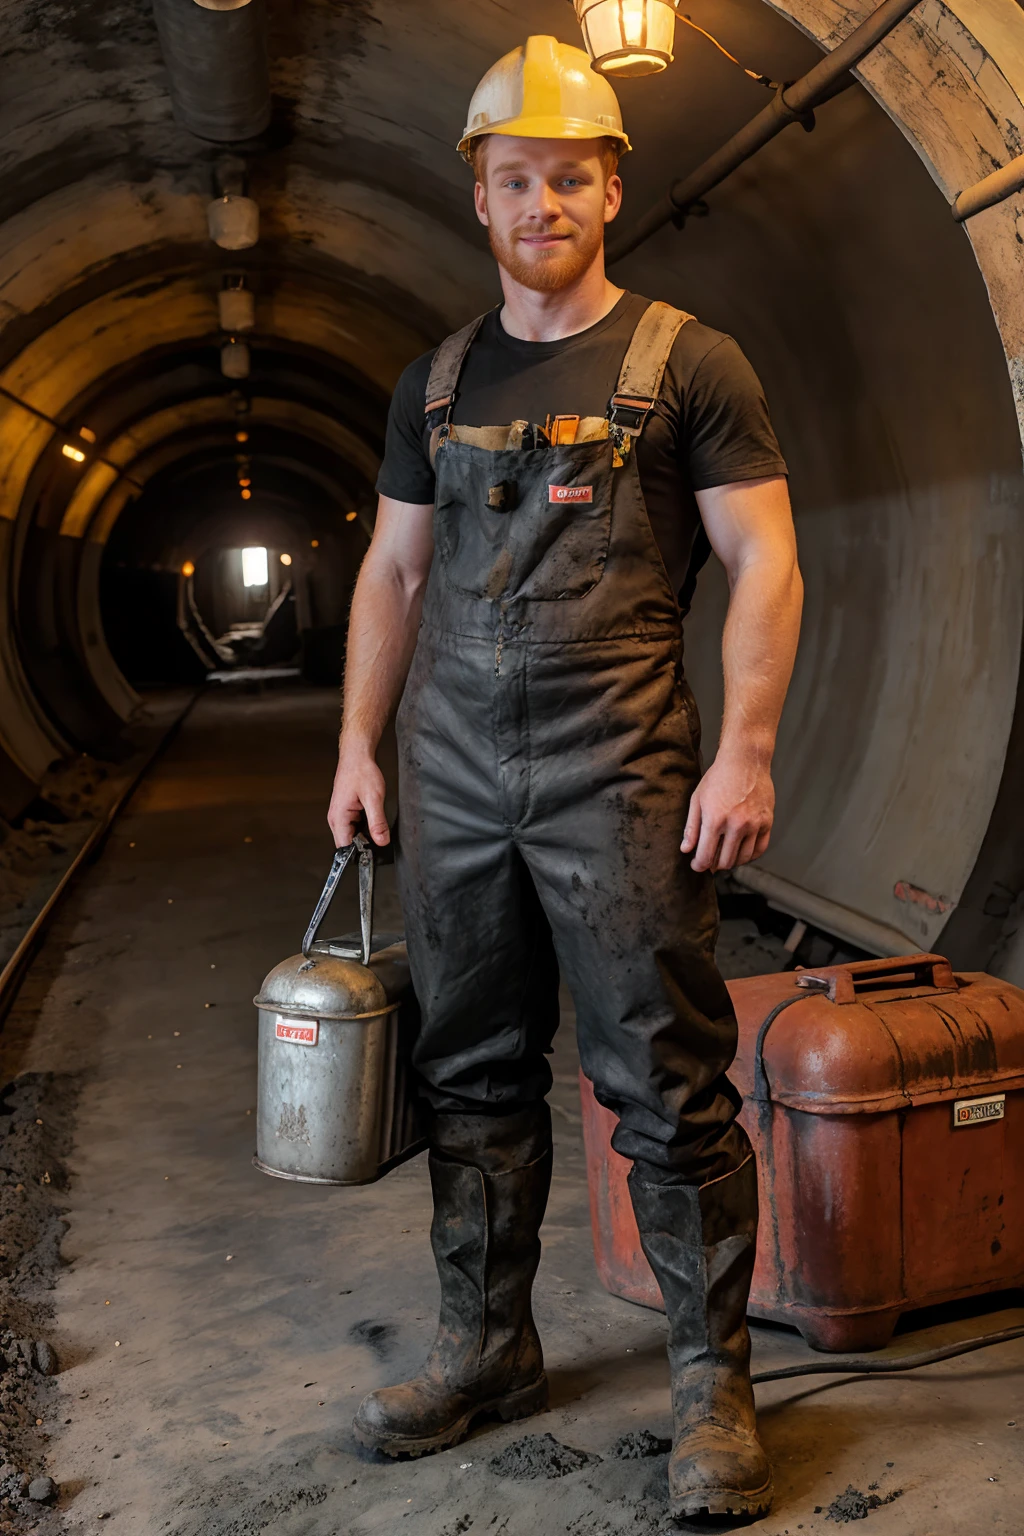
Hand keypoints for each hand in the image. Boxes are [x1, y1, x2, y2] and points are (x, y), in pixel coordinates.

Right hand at [327, 751, 389, 847]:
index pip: (345, 848)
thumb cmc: (361, 771)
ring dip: (364, 834)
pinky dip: (364, 825)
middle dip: (363, 844)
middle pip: (348, 843)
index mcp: (339, 817)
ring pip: (352, 835)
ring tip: (375, 821)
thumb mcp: (374, 798)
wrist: (357, 755)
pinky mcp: (346, 810)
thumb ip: (377, 822)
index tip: (372, 853)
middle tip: (378, 835)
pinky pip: (354, 826)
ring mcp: (340, 815)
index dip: (359, 853)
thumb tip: (381, 840)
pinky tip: (372, 816)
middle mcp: (336, 818)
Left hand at [681, 751, 773, 871]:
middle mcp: (736, 825)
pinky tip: (741, 852)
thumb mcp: (697, 800)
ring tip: (724, 856)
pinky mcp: (767, 822)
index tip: (697, 866)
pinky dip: (749, 856)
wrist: (745, 761)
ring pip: (743, 858)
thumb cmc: (718, 778)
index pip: (706, 856)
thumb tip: (686, 850)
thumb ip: (691, 828)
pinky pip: (760, 849)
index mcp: (715, 820)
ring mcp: (754, 824)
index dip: (699, 866)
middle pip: (725, 861)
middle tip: (710, 862)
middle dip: (714, 866)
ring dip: (731, 862)